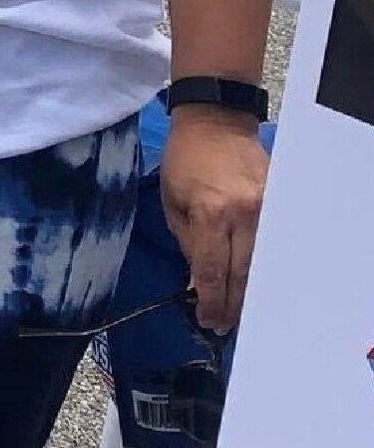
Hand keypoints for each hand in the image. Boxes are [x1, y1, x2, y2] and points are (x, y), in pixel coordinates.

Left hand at [159, 105, 267, 332]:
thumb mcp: (171, 199)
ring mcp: (265, 211)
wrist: (216, 122)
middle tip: (223, 325)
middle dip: (233, 304)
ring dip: (249, 291)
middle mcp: (243, 215)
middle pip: (242, 274)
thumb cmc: (184, 159)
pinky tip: (253, 283)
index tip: (207, 321)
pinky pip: (270, 245)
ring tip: (238, 312)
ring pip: (260, 264)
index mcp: (209, 213)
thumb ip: (185, 240)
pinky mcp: (277, 206)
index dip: (210, 301)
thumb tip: (197, 279)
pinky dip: (261, 267)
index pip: (212, 270)